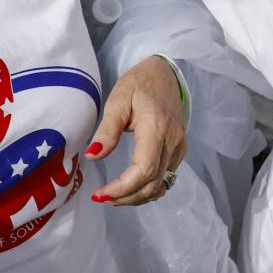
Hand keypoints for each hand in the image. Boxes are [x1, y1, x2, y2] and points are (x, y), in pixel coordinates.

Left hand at [85, 55, 187, 204]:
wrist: (165, 74)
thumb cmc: (139, 84)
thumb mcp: (117, 100)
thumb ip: (107, 130)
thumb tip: (93, 155)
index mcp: (156, 127)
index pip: (144, 169)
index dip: (122, 188)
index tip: (100, 193)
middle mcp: (172, 141)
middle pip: (152, 183)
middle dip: (125, 197)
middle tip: (101, 197)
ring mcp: (178, 148)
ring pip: (160, 186)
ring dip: (136, 197)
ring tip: (112, 195)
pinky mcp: (179, 151)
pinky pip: (165, 179)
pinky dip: (146, 190)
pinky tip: (129, 189)